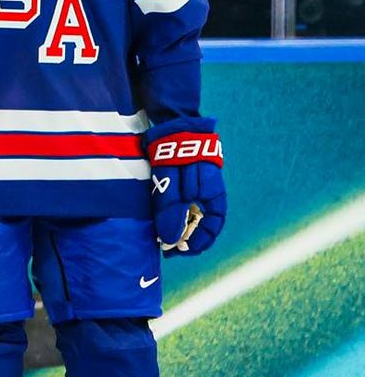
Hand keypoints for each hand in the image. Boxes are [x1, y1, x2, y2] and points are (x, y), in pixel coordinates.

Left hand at [145, 116, 226, 255]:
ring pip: (192, 217)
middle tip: (166, 249)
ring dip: (179, 229)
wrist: (174, 124)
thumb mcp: (171, 183)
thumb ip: (172, 210)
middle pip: (201, 225)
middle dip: (185, 240)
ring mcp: (198, 189)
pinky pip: (184, 205)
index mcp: (214, 196)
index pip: (212, 228)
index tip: (179, 251)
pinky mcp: (186, 183)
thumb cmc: (176, 153)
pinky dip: (175, 216)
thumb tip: (170, 238)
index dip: (197, 243)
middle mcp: (209, 195)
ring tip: (162, 239)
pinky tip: (163, 221)